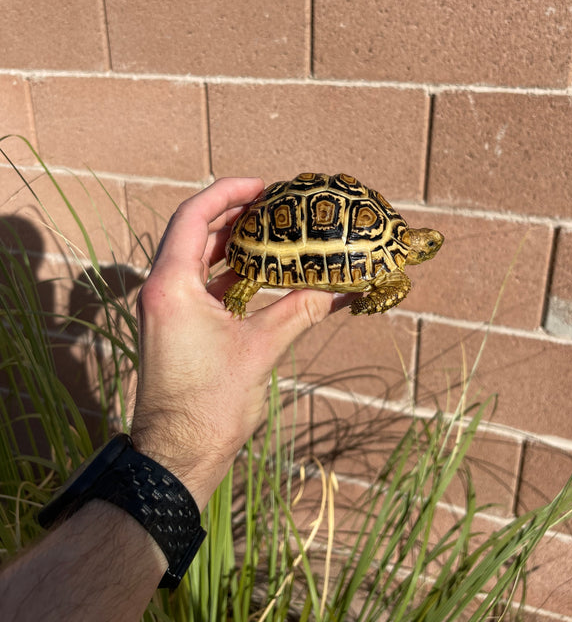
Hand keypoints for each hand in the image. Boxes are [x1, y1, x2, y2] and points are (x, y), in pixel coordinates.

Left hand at [131, 177, 342, 508]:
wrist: (177, 455)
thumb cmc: (210, 406)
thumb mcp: (260, 351)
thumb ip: (298, 311)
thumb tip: (338, 289)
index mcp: (173, 287)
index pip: (193, 218)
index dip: (227, 194)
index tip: (262, 186)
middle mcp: (162, 291)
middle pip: (194, 233)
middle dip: (233, 215)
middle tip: (272, 205)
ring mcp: (165, 310)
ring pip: (197, 259)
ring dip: (230, 244)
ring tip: (270, 233)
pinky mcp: (174, 327)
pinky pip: (200, 285)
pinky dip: (228, 274)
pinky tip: (260, 274)